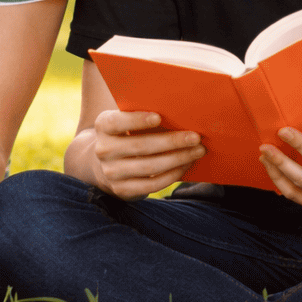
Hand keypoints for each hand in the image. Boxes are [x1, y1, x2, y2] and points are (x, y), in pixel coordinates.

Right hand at [86, 109, 204, 198]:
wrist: (106, 163)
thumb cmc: (126, 134)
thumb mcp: (125, 120)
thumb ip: (142, 113)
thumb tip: (179, 111)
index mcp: (103, 126)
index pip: (116, 122)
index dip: (136, 120)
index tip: (158, 117)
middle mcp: (104, 150)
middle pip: (140, 146)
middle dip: (171, 142)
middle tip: (195, 137)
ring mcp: (111, 173)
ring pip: (149, 167)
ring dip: (178, 159)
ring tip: (198, 151)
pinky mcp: (122, 190)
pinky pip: (152, 185)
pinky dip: (172, 175)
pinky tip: (186, 165)